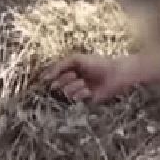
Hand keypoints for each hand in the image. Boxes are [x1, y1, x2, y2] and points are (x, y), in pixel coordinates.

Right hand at [41, 54, 156, 102]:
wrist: (114, 74)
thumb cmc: (97, 63)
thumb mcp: (76, 60)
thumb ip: (59, 66)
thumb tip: (44, 77)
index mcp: (69, 70)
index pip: (53, 76)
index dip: (54, 76)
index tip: (55, 75)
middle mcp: (72, 81)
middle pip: (58, 85)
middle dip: (65, 80)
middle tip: (76, 76)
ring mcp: (79, 90)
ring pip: (66, 93)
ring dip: (75, 87)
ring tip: (84, 82)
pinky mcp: (85, 99)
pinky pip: (76, 99)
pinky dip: (81, 93)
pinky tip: (89, 90)